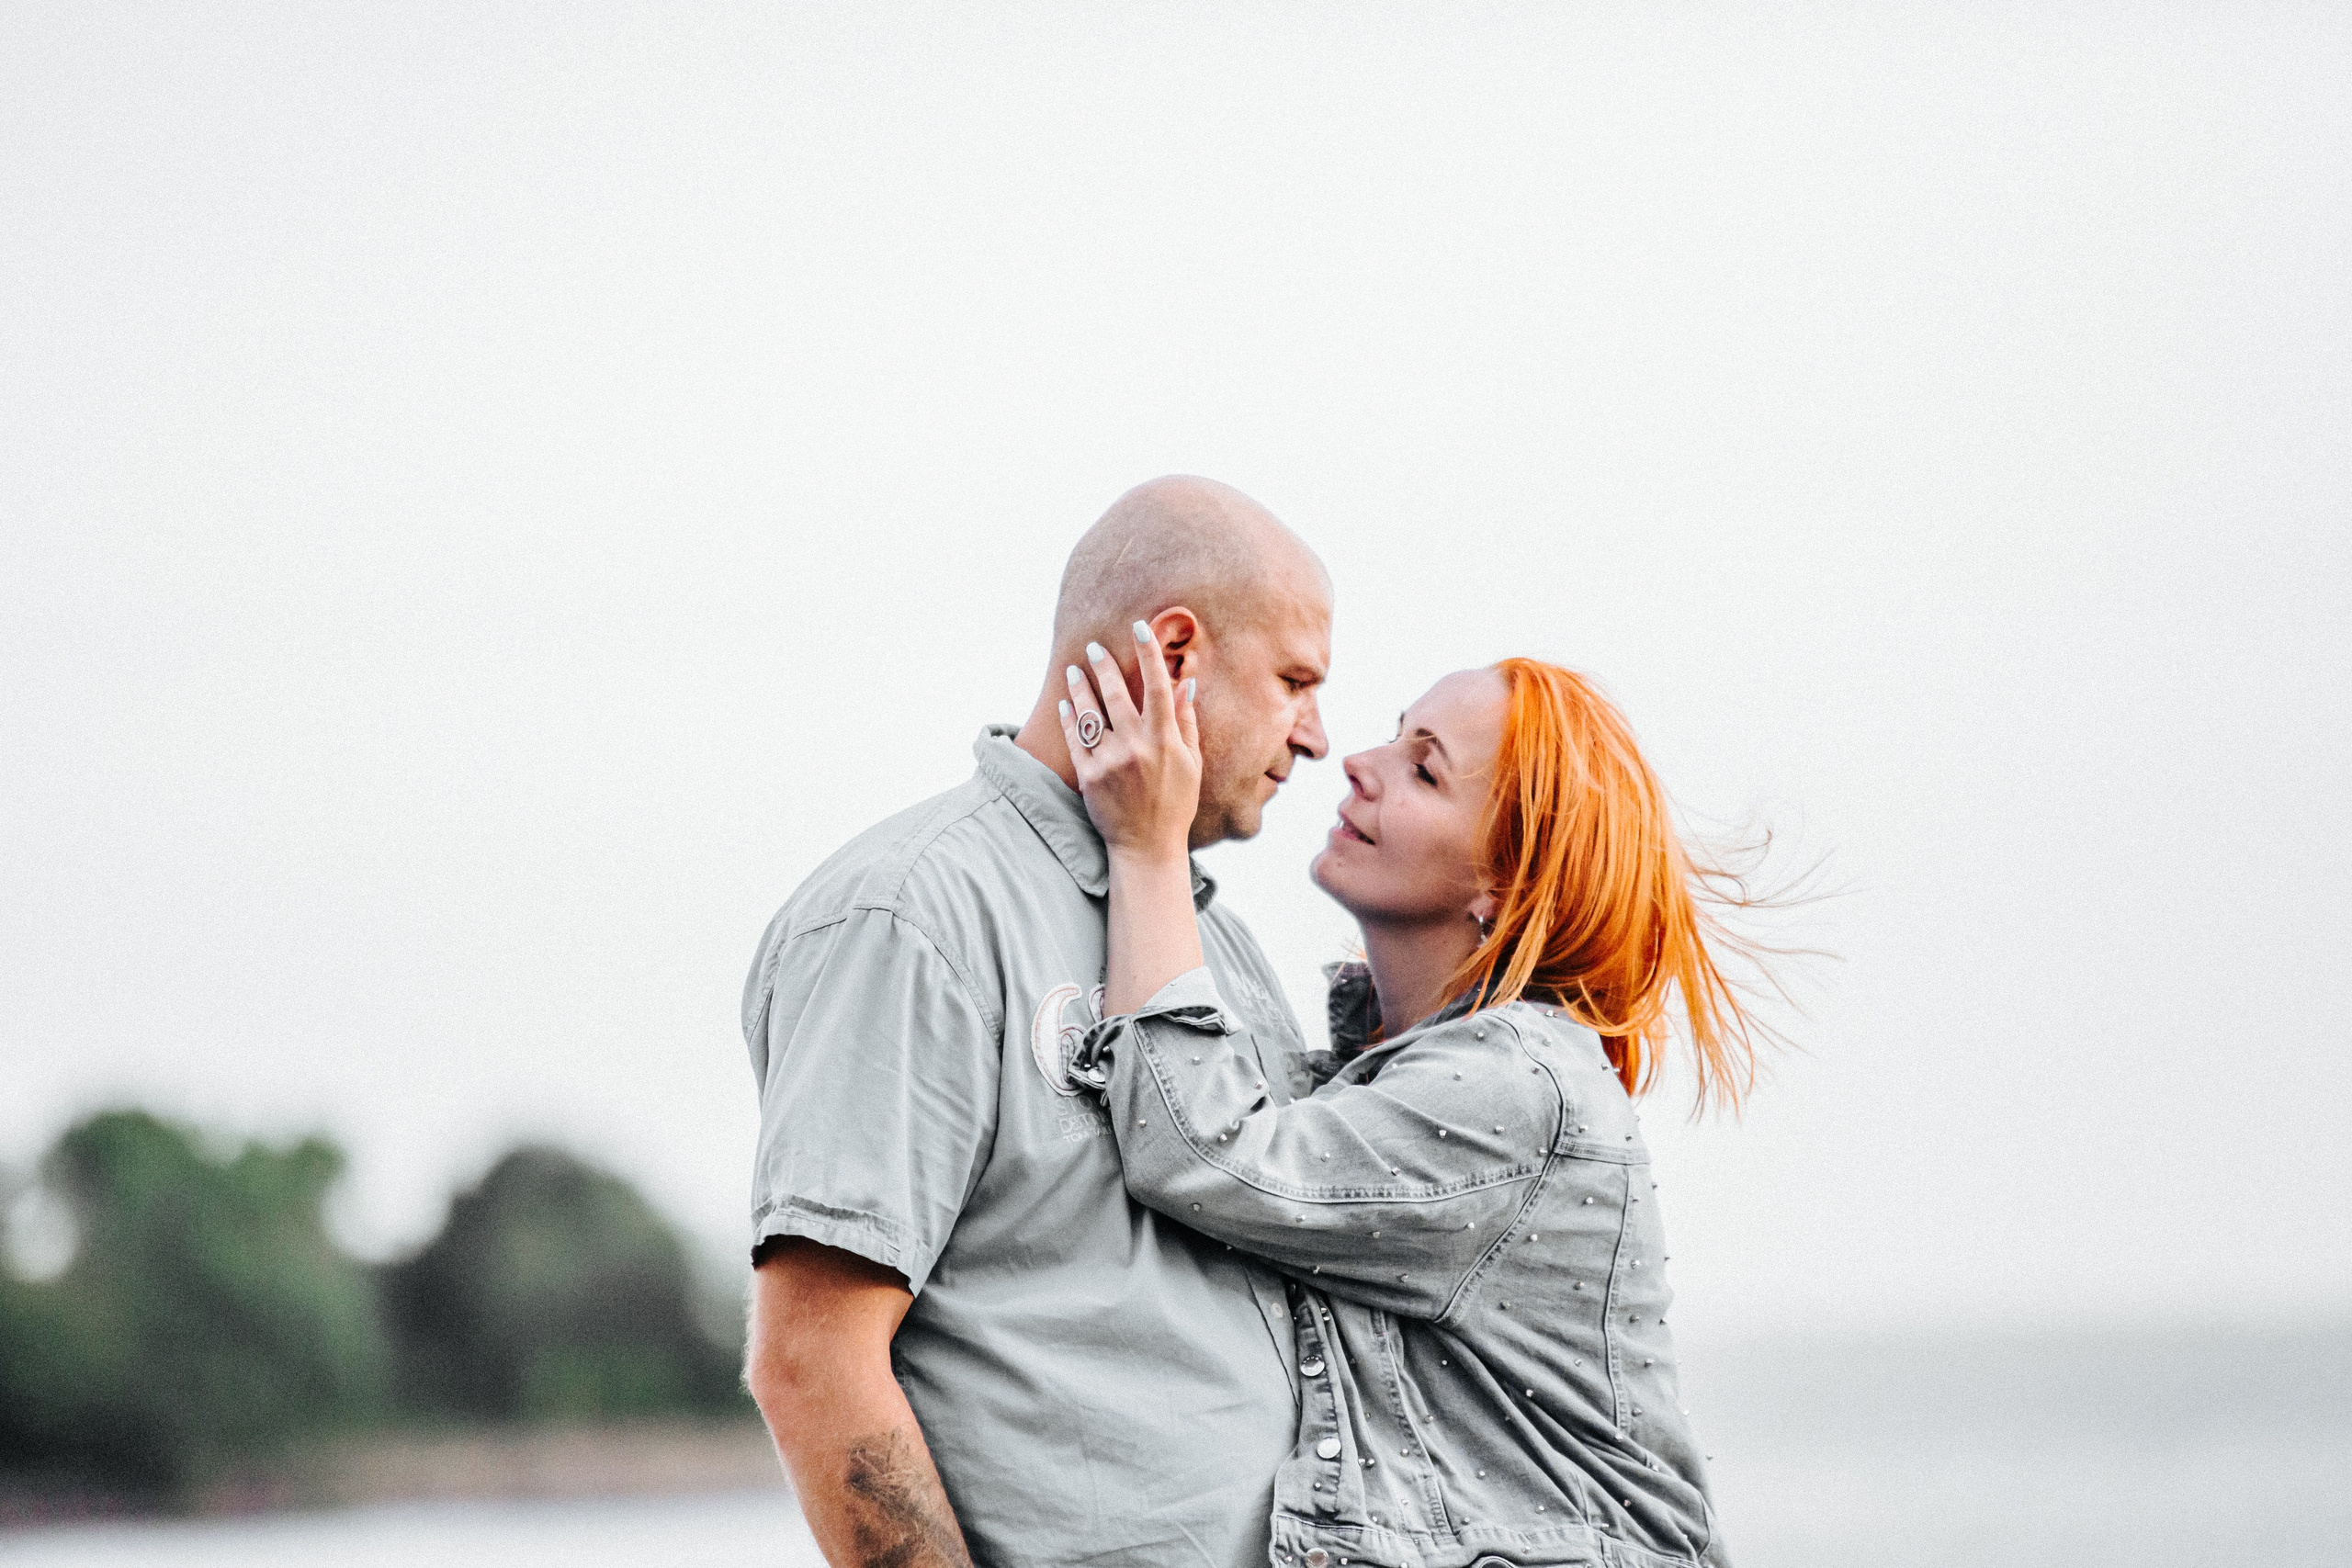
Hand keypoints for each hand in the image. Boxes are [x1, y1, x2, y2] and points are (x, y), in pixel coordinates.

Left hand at [1059, 621, 1201, 864]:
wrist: (1147, 847)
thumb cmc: (1175, 805)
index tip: (1139, 628)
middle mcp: (1136, 746)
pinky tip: (1067, 703)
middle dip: (1105, 665)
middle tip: (1094, 646)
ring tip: (1075, 670)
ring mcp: (1110, 761)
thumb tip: (1185, 682)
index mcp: (1165, 741)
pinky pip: (1075, 738)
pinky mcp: (1088, 775)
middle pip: (1117, 694)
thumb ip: (1186, 722)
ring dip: (1081, 687)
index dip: (1148, 653)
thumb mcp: (1191, 764)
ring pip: (1090, 713)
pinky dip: (1069, 717)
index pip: (1157, 686)